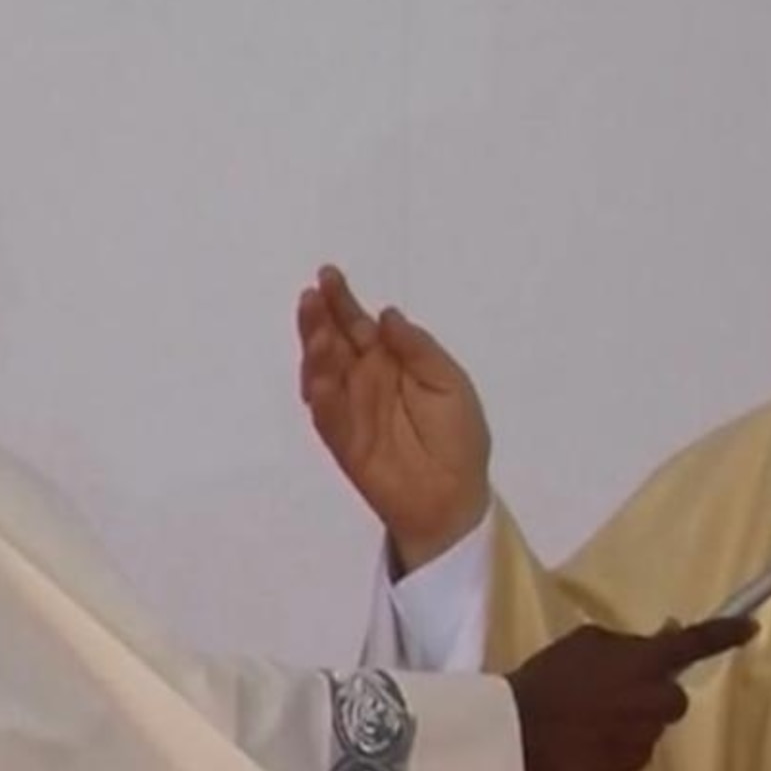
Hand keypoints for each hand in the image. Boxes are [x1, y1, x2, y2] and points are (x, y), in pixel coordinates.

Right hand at [297, 265, 493, 572]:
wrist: (455, 495)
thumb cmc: (458, 437)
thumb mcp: (450, 383)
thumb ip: (419, 350)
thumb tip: (387, 315)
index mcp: (390, 362)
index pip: (358, 326)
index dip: (343, 301)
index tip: (328, 275)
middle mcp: (363, 381)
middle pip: (333, 344)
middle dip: (319, 320)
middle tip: (312, 297)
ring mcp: (350, 411)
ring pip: (322, 375)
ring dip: (314, 353)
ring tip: (317, 333)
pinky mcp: (343, 442)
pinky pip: (327, 417)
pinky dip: (321, 397)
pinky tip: (319, 379)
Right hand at [508, 618, 759, 770]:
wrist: (517, 731)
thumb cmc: (548, 678)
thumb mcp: (586, 643)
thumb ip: (629, 644)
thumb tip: (666, 637)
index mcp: (645, 663)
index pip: (695, 644)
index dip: (725, 633)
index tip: (750, 627)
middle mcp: (654, 702)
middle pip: (674, 699)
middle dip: (654, 694)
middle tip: (617, 691)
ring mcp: (643, 738)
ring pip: (651, 727)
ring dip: (633, 720)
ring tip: (591, 717)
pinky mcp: (627, 768)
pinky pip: (633, 752)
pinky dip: (618, 745)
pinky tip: (587, 740)